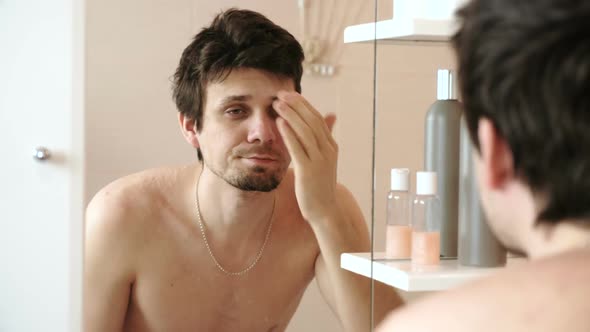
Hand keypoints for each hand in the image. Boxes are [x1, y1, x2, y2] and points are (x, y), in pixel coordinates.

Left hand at [273, 91, 338, 222]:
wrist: (325, 211)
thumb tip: (331, 116)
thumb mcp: (325, 160)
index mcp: (331, 146)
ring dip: (290, 115)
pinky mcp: (308, 170)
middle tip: (281, 94)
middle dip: (296, 105)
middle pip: (312, 121)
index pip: (317, 119)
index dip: (303, 105)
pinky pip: (298, 147)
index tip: (290, 94)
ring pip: (305, 131)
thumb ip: (324, 139)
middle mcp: (327, 150)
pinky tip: (279, 123)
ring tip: (277, 104)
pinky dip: (289, 133)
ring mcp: (319, 160)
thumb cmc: (320, 186)